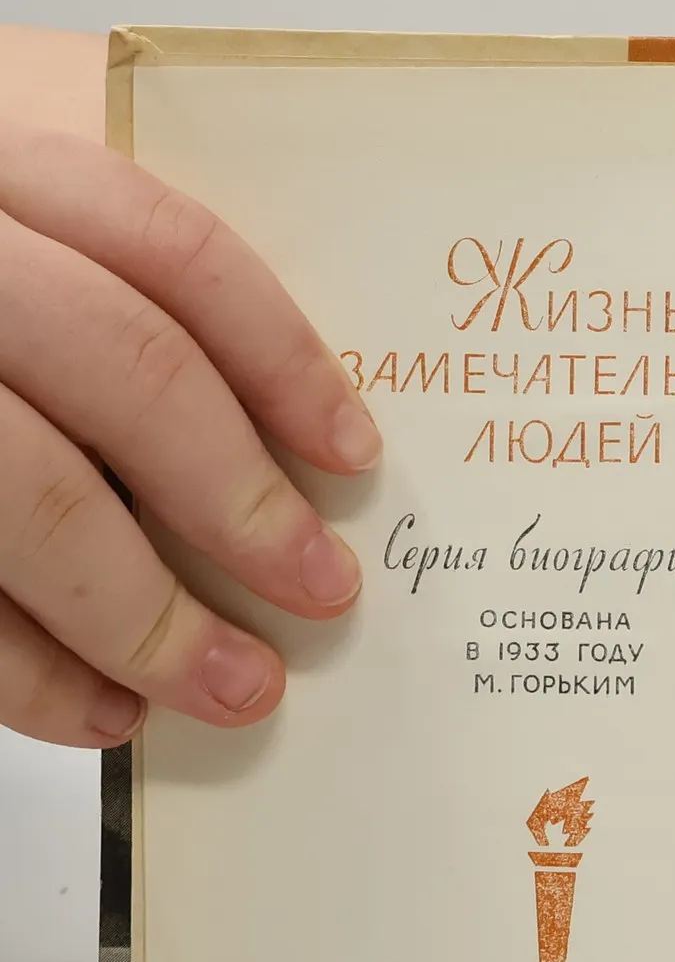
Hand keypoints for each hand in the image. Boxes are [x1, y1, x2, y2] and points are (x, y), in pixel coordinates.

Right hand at [0, 106, 382, 746]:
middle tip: (322, 590)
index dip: (280, 357)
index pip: (167, 249)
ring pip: (37, 495)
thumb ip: (108, 321)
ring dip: (148, 615)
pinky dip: (26, 671)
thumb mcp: (15, 271)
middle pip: (127, 370)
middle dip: (242, 500)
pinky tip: (102, 712)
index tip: (353, 454)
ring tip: (235, 687)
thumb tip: (278, 462)